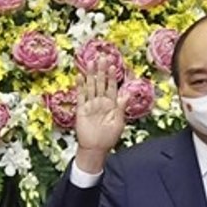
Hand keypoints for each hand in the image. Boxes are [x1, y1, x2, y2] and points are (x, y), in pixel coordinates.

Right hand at [74, 58, 128, 172]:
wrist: (95, 148)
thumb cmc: (108, 138)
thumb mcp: (119, 122)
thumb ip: (121, 108)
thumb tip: (127, 94)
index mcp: (111, 105)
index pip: (112, 87)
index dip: (112, 76)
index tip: (113, 65)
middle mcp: (101, 102)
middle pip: (101, 83)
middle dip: (101, 71)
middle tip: (102, 58)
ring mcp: (91, 105)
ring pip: (91, 87)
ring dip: (91, 75)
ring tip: (91, 63)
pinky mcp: (81, 110)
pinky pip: (81, 96)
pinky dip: (80, 86)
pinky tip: (80, 77)